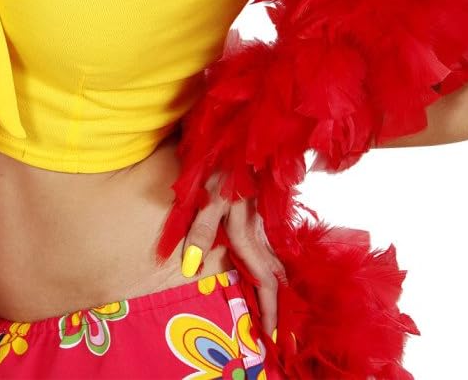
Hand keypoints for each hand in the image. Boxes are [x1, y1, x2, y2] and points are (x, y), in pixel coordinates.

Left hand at [180, 171, 287, 340]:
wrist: (249, 131)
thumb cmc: (224, 159)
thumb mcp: (207, 192)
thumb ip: (201, 230)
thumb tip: (191, 268)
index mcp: (246, 229)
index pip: (263, 278)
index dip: (268, 308)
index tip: (272, 336)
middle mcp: (259, 226)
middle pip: (272, 272)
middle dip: (275, 303)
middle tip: (276, 333)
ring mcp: (263, 214)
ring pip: (273, 255)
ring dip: (276, 283)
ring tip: (276, 306)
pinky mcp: (262, 203)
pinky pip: (271, 239)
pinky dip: (274, 259)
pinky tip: (273, 264)